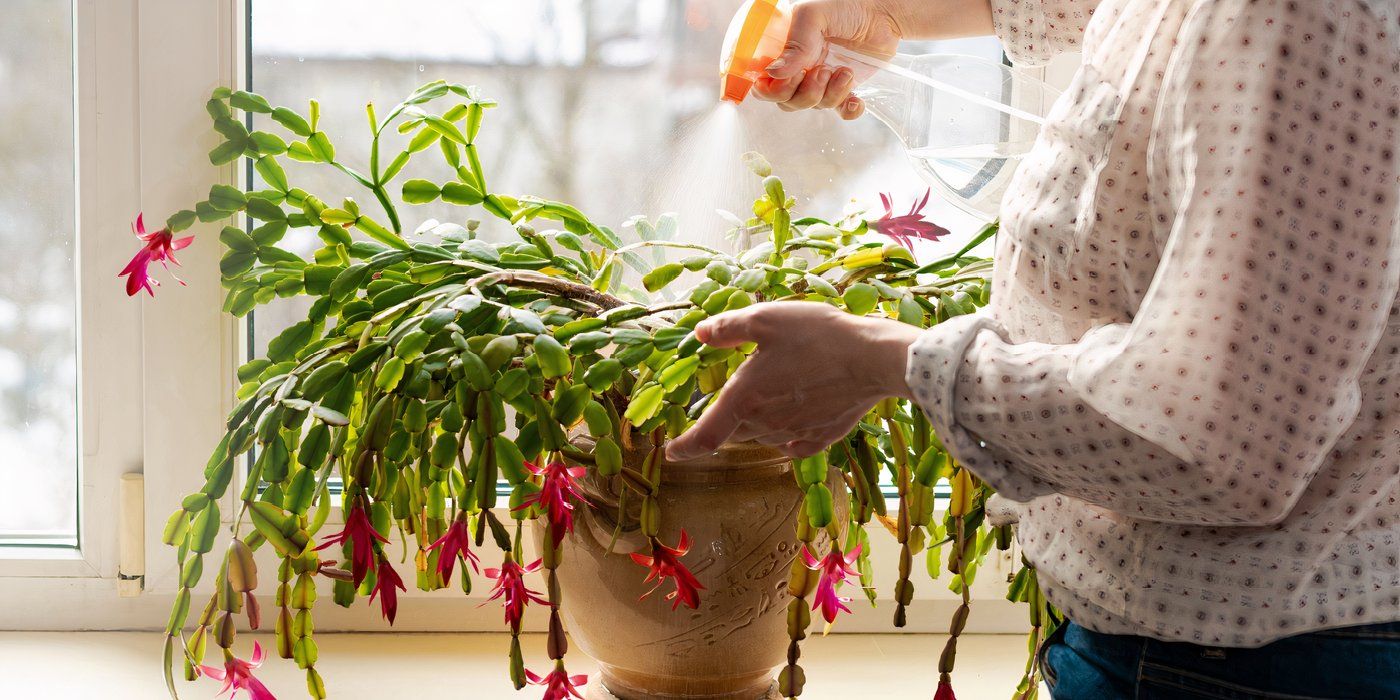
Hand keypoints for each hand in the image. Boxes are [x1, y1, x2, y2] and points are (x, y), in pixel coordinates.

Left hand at [665, 302, 922, 461]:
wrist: (874, 359)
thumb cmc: (818, 335)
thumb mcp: (766, 318)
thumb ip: (729, 328)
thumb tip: (700, 334)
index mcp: (745, 398)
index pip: (705, 435)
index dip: (683, 447)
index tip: (671, 452)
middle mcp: (766, 423)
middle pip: (734, 434)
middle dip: (726, 422)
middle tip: (733, 399)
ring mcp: (795, 433)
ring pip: (763, 437)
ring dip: (757, 424)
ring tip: (770, 395)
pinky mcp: (822, 436)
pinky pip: (794, 444)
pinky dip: (786, 437)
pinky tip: (792, 424)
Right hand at [752, 0, 904, 118]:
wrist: (882, 11)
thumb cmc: (847, 5)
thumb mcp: (814, 15)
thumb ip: (795, 43)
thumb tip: (775, 73)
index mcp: (785, 51)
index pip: (764, 83)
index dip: (770, 90)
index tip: (789, 80)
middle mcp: (800, 68)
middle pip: (786, 101)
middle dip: (804, 93)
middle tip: (821, 71)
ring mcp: (822, 80)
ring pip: (813, 106)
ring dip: (830, 94)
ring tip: (845, 71)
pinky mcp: (845, 88)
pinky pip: (841, 112)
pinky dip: (848, 110)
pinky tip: (856, 98)